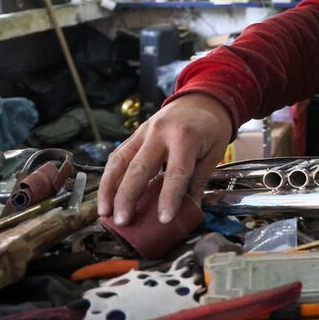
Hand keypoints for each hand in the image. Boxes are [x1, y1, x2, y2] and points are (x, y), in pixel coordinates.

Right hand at [98, 93, 233, 225]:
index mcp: (186, 138)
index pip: (176, 172)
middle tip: (122, 221)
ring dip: (109, 188)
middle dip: (127, 197)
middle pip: (139, 168)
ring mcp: (144, 132)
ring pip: (119, 161)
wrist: (202, 98)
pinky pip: (118, 155)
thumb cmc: (211, 127)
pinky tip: (106, 194)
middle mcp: (160, 133)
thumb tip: (191, 211)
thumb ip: (199, 180)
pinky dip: (110, 176)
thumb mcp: (213, 153)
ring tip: (105, 212)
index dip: (169, 198)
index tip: (164, 219)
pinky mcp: (136, 134)